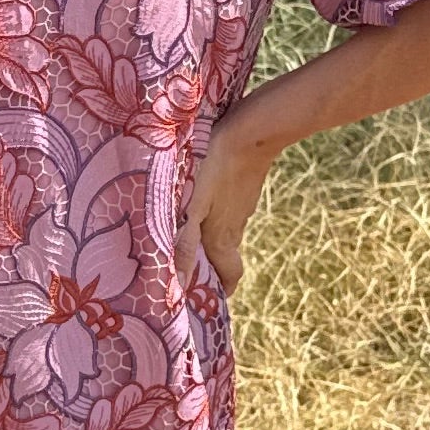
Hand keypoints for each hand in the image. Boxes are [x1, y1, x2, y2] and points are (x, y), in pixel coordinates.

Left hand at [174, 112, 274, 296]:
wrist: (251, 132)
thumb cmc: (214, 169)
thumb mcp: (192, 207)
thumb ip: (184, 244)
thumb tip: (179, 285)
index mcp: (222, 237)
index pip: (230, 276)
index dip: (222, 290)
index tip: (210, 298)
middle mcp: (235, 226)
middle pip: (226, 255)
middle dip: (212, 266)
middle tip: (191, 268)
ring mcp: (243, 204)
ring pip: (228, 230)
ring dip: (212, 238)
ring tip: (189, 234)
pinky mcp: (245, 185)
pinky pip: (230, 207)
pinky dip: (217, 213)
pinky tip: (203, 199)